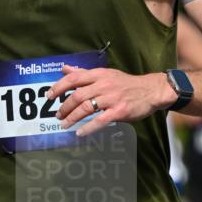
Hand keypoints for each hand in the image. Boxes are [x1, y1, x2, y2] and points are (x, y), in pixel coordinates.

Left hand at [48, 65, 174, 137]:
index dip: (59, 87)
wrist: (151, 91)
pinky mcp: (119, 111)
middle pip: (78, 96)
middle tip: (58, 115)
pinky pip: (100, 121)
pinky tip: (80, 133)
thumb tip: (65, 68)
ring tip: (65, 124)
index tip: (49, 96)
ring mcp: (112, 99)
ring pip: (86, 108)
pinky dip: (88, 128)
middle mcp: (104, 85)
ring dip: (72, 118)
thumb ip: (84, 73)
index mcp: (99, 74)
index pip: (74, 78)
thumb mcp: (106, 74)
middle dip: (64, 107)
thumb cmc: (127, 83)